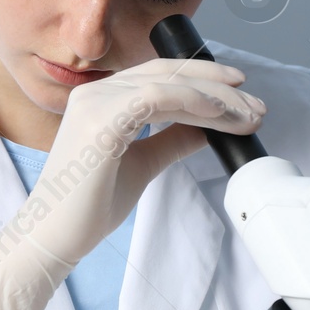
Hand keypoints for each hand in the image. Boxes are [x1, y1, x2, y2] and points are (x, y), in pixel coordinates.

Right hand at [0, 57, 263, 309]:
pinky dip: (194, 105)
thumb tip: (210, 127)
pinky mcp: (100, 122)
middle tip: (255, 107)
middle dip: (220, 87)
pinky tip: (218, 119)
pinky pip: (157, 99)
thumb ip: (172, 140)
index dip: (204, 80)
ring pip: (169, 83)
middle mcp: (96, 93)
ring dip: (215, 99)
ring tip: (246, 117)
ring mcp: (96, 103)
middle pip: (169, 72)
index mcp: (102, 99)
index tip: (241, 96)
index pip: (161, 75)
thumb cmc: (87, 207)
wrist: (54, 236)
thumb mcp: (143, 164)